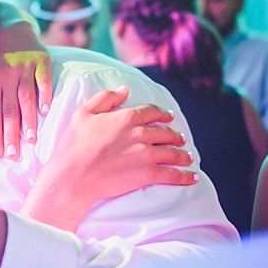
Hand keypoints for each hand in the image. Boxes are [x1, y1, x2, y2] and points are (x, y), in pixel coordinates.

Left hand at [0, 49, 53, 160]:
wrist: (13, 30)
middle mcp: (6, 74)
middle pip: (9, 108)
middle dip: (11, 134)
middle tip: (14, 154)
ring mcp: (25, 67)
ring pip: (26, 97)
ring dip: (28, 120)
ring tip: (31, 140)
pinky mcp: (42, 61)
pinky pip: (43, 80)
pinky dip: (44, 95)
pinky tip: (45, 112)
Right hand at [22, 87, 197, 230]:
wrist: (74, 175)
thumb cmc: (74, 145)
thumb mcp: (84, 113)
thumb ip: (105, 98)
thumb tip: (125, 90)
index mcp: (126, 117)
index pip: (152, 112)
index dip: (162, 114)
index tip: (168, 117)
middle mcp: (140, 133)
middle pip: (166, 132)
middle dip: (175, 135)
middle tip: (180, 138)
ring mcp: (146, 154)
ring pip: (173, 152)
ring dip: (183, 155)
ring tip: (187, 158)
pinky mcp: (148, 174)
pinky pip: (172, 175)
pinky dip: (185, 176)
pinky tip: (192, 177)